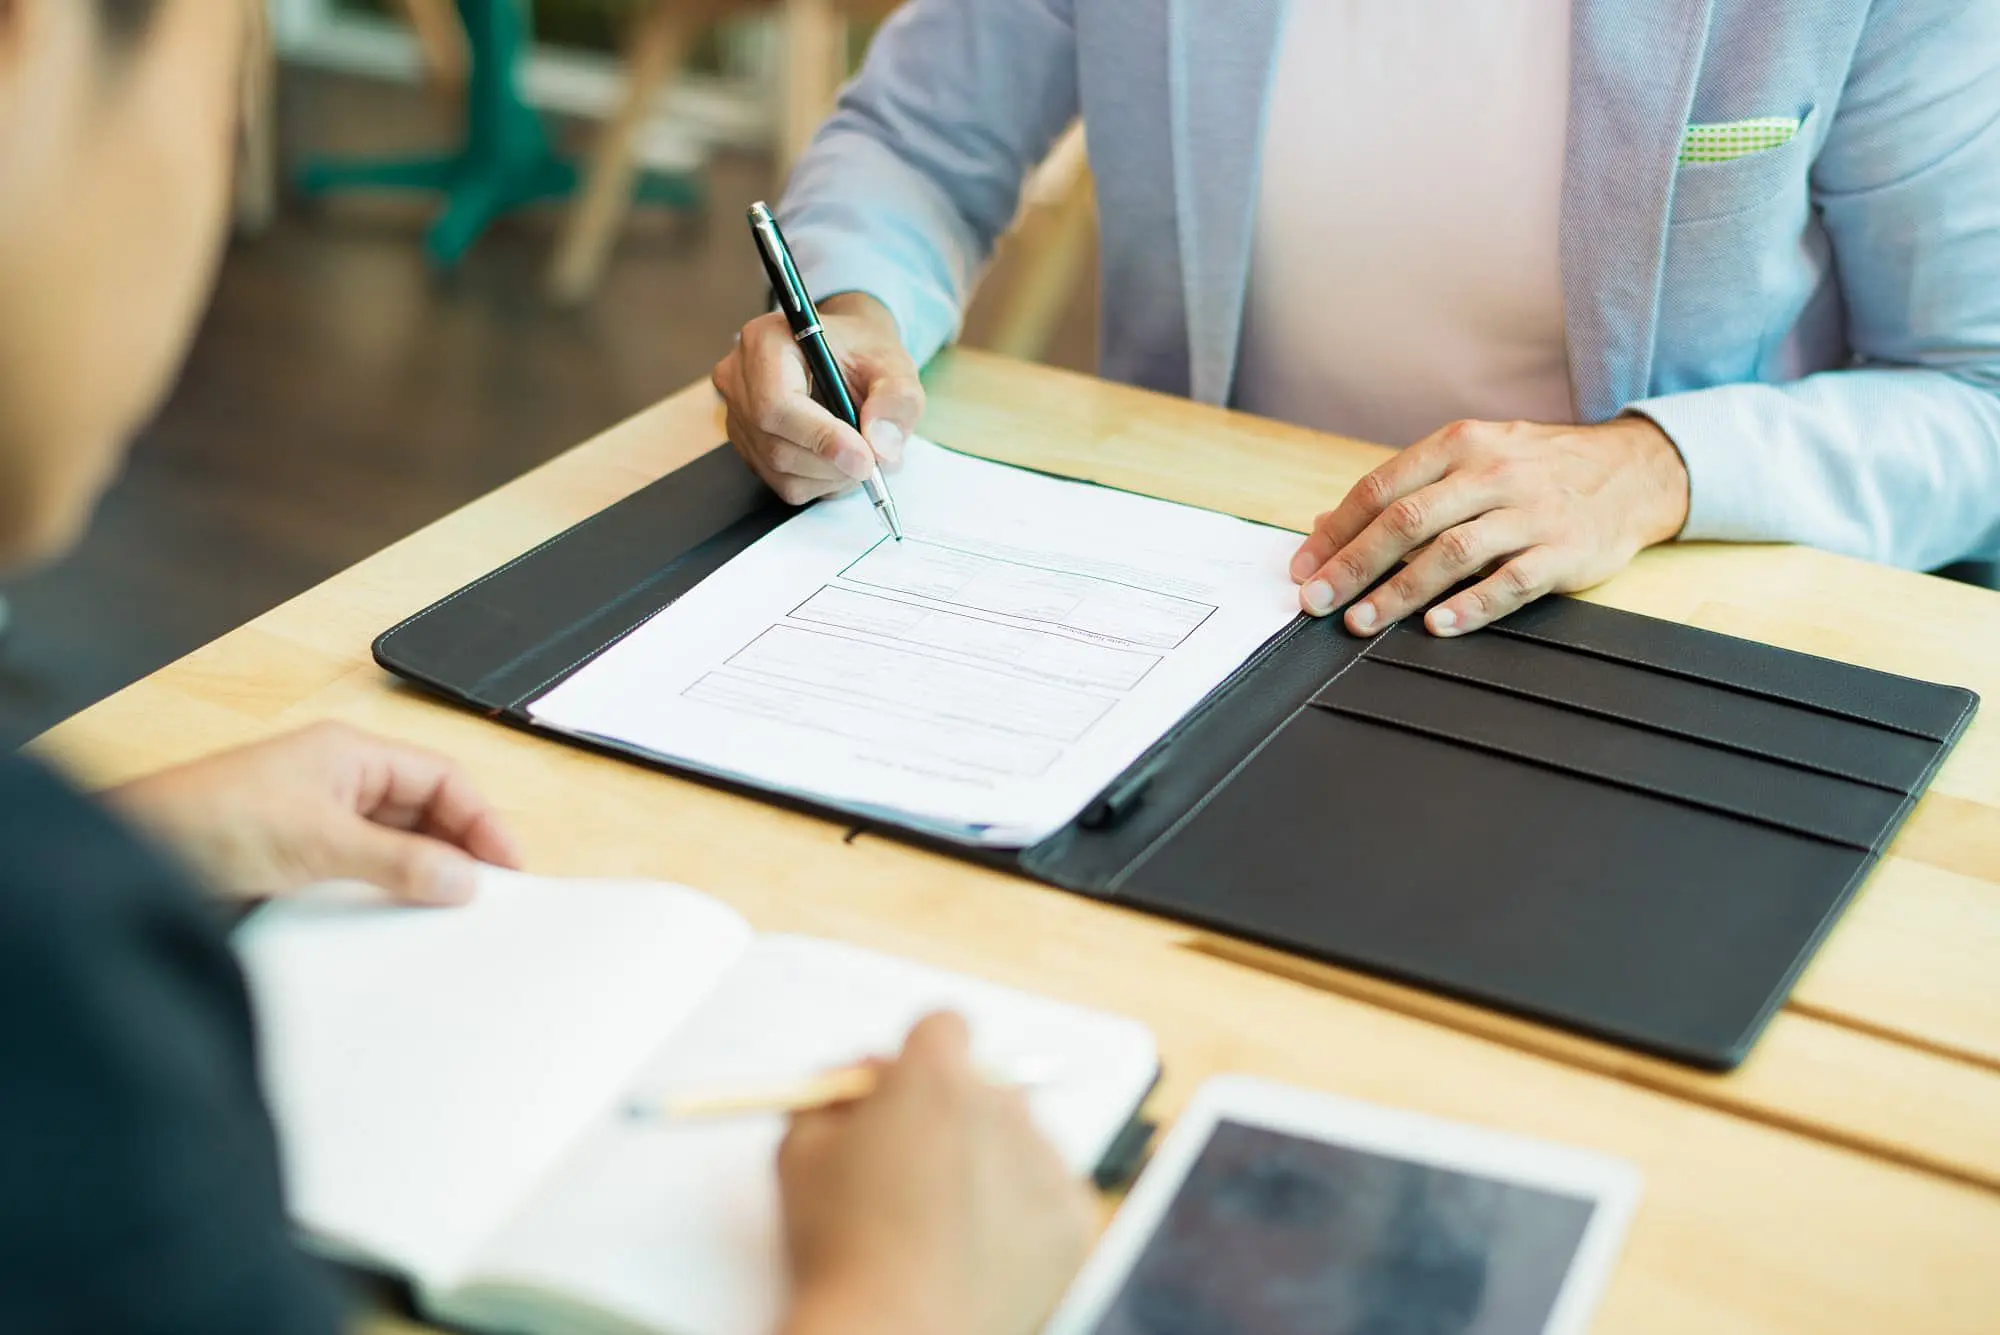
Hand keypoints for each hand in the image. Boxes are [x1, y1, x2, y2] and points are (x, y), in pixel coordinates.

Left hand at [107, 722, 523, 903]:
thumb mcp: (319, 841)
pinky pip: (361, 879)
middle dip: (458, 850)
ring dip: (420, 877)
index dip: (481, 820)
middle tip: (487, 896)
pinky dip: (384, 898)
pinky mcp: (296, 866)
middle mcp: (337, 784)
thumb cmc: (204, 820)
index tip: (507, 865)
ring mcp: (317, 825)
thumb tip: (460, 878)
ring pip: (394, 848)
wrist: (127, 856)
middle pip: (424, 814)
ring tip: (448, 912)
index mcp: (350, 755)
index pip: (441, 780)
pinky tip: (395, 922)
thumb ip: (397, 861)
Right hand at [712, 292, 923, 505]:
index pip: (777, 404)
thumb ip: (896, 400)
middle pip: (776, 445)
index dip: (822, 439)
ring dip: (830, 476)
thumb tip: (881, 447)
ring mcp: (737, 415)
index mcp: (766, 340)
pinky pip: (781, 483)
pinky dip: (820, 482)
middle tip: (876, 461)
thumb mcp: (894, 365)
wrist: (848, 355)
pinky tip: (840, 459)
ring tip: (863, 454)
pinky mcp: (747, 445)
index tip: (865, 459)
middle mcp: (739, 377)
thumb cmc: (863, 353)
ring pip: (779, 470)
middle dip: (833, 464)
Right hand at [776, 1013, 1092, 1334]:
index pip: (943, 1027)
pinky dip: (1021, 1213)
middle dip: (951, 1113)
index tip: (900, 1094)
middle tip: (911, 1166)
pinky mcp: (1072, 1220)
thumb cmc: (842, 1251)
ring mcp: (1045, 1162)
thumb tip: (850, 1086)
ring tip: (941, 1224)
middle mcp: (1002, 1107)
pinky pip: (1050, 1192)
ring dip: (989, 1162)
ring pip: (1020, 1138)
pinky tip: (977, 1250)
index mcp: (936, 1078)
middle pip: (982, 1085)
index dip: (916, 1060)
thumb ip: (829, 1098)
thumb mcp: (799, 1154)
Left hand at [1290, 416, 1690, 635]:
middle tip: (1317, 601)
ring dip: (1400, 591)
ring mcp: (1530, 511)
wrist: (1634, 470)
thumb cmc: (1536, 470)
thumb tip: (1325, 526)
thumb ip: (1403, 492)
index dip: (1336, 532)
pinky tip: (1437, 626)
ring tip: (1362, 622)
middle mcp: (1491, 473)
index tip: (1303, 568)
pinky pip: (1512, 581)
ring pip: (1452, 552)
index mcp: (1459, 446)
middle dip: (1353, 565)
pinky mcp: (1565, 549)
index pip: (1381, 489)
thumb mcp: (1471, 459)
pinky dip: (1471, 606)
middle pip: (1407, 521)